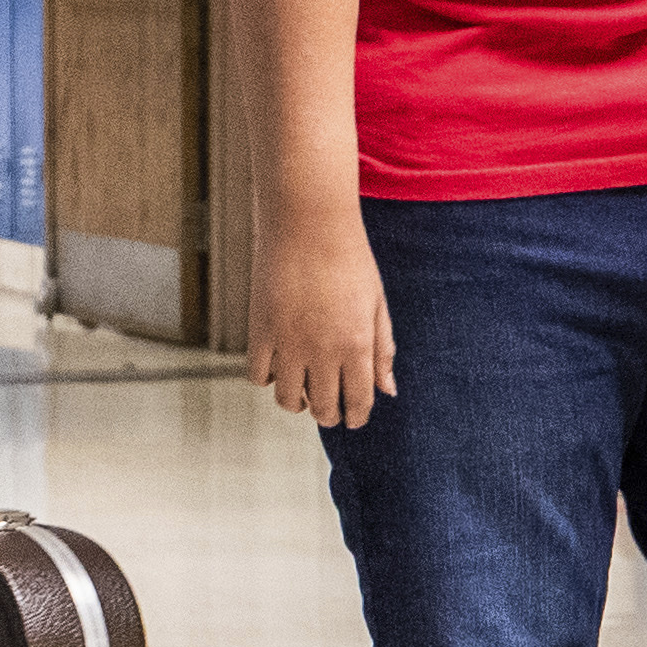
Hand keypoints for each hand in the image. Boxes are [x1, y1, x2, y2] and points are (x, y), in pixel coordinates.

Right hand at [247, 205, 394, 426]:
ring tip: (302, 395)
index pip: (358, 400)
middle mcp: (322, 350)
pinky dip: (268, 379)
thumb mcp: (377, 306)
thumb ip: (383, 350)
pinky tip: (278, 368)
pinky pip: (258, 375)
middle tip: (328, 412)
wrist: (308, 226)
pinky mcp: (260, 331)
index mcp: (357, 345)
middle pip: (324, 406)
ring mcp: (288, 343)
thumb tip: (388, 390)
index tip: (354, 420)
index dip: (357, 416)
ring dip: (297, 404)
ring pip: (288, 399)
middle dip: (329, 416)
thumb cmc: (350, 261)